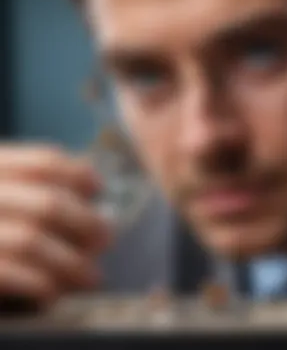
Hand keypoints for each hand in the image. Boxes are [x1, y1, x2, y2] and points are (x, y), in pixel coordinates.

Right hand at [0, 144, 110, 309]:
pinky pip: (7, 272)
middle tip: (106, 239)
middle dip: (85, 223)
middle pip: (47, 203)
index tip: (98, 188)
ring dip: (70, 262)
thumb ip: (28, 181)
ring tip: (91, 277)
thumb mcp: (2, 184)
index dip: (78, 174)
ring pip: (32, 240)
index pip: (44, 162)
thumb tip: (88, 188)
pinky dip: (36, 283)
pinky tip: (53, 293)